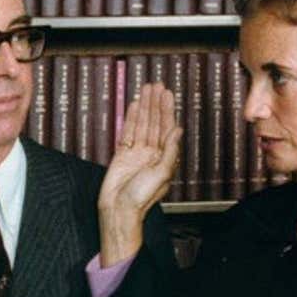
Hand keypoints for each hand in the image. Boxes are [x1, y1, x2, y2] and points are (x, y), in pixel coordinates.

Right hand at [97, 83, 180, 265]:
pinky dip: (130, 119)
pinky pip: (127, 133)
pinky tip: (133, 106)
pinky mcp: (122, 156)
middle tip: (156, 85)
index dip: (167, 110)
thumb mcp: (161, 173)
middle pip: (154, 123)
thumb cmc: (142, 198)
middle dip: (155, 104)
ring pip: (141, 125)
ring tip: (145, 89)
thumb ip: (169, 150)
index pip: (167, 128)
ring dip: (144, 107)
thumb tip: (178, 129)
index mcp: (164, 158)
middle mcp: (152, 154)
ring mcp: (136, 154)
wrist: (119, 211)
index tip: (167, 94)